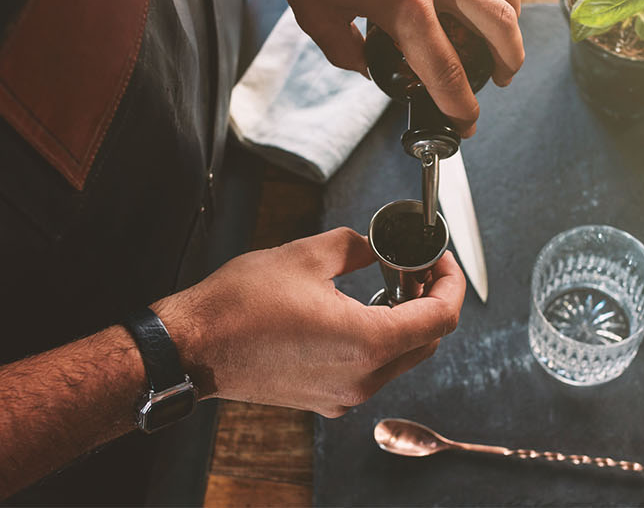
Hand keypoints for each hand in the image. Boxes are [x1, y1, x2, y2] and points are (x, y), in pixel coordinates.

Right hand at [153, 228, 464, 416]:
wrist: (193, 347)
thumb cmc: (239, 305)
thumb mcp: (307, 255)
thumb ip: (357, 246)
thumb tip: (377, 247)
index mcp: (367, 343)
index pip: (440, 317)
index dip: (450, 281)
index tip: (440, 260)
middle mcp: (362, 378)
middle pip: (426, 341)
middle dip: (428, 299)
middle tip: (412, 266)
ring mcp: (344, 393)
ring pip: (400, 357)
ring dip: (403, 320)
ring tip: (385, 284)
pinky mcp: (325, 398)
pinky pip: (370, 370)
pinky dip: (377, 340)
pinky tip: (356, 310)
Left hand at [250, 0, 524, 136]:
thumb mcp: (316, 16)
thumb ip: (347, 53)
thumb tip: (371, 69)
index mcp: (401, 5)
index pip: (447, 70)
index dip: (462, 106)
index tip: (466, 121)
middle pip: (496, 26)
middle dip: (507, 62)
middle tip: (501, 78)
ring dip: (514, 16)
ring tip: (508, 35)